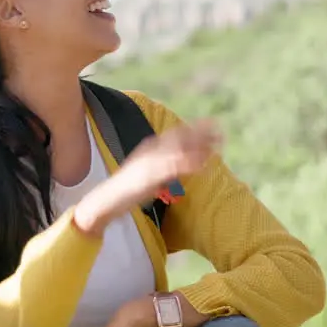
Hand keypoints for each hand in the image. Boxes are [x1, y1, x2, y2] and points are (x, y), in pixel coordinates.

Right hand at [75, 119, 221, 235]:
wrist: (106, 201)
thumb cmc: (127, 191)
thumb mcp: (149, 176)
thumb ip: (163, 169)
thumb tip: (178, 167)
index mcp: (150, 149)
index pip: (175, 135)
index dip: (193, 129)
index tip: (211, 125)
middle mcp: (151, 152)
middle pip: (179, 138)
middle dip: (199, 133)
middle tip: (220, 129)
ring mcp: (151, 162)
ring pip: (178, 149)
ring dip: (198, 145)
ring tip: (217, 143)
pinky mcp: (150, 176)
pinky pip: (172, 167)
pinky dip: (188, 163)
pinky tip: (203, 164)